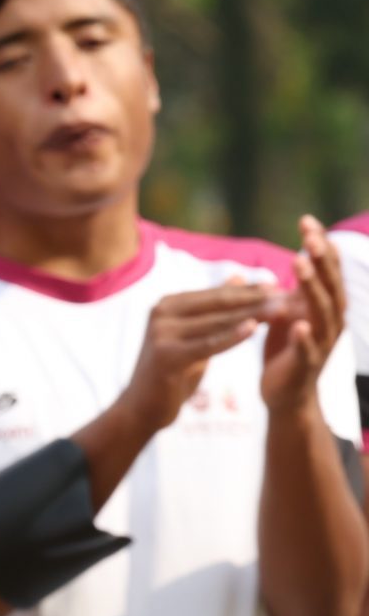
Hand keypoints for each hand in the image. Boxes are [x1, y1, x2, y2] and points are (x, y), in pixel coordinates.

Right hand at [117, 281, 279, 434]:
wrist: (142, 405)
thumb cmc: (173, 369)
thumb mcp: (194, 334)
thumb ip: (213, 308)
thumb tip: (237, 275)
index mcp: (168, 303)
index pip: (217, 294)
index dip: (250, 290)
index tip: (281, 287)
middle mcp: (161, 312)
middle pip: (218, 304)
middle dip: (255, 300)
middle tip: (287, 296)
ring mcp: (161, 333)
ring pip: (216, 323)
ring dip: (252, 315)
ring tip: (281, 310)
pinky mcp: (166, 356)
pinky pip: (207, 345)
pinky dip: (232, 337)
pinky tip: (254, 329)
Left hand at [262, 216, 343, 419]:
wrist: (286, 395)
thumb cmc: (287, 349)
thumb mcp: (290, 314)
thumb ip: (293, 291)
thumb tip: (294, 262)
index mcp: (324, 306)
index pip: (325, 270)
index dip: (320, 246)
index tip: (307, 220)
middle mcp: (329, 322)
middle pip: (330, 286)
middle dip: (321, 260)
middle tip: (310, 236)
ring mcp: (321, 343)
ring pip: (321, 312)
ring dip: (311, 288)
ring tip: (300, 265)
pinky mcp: (306, 365)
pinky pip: (308, 348)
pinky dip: (304, 335)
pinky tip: (298, 323)